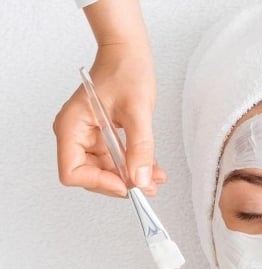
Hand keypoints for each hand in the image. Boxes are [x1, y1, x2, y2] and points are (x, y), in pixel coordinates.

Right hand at [53, 42, 165, 197]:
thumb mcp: (137, 111)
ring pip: (107, 173)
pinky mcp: (104, 140)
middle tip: (146, 187)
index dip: (99, 183)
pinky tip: (152, 171)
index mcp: (71, 126)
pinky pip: (117, 163)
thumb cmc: (125, 70)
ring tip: (155, 179)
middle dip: (119, 184)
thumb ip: (140, 148)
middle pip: (90, 177)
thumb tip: (141, 180)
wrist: (128, 54)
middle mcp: (76, 136)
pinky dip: (135, 169)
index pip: (72, 171)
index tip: (125, 184)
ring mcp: (89, 139)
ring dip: (131, 179)